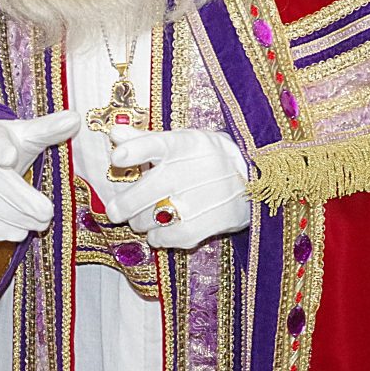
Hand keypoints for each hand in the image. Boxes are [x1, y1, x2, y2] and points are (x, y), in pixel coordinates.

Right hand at [0, 109, 79, 242]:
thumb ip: (49, 129)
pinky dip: (6, 231)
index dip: (0, 149)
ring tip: (39, 221)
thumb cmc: (3, 147)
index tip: (9, 156)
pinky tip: (20, 228)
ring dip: (23, 220)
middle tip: (48, 212)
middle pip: (3, 186)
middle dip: (30, 204)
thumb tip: (75, 119)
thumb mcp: (24, 134)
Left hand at [103, 124, 250, 250]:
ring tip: (142, 218)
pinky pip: (171, 236)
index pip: (158, 143)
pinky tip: (157, 233)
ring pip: (155, 216)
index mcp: (187, 143)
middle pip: (150, 189)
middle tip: (116, 211)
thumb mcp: (182, 142)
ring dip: (141, 221)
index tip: (116, 159)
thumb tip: (115, 133)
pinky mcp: (212, 222)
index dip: (136, 151)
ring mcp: (205, 197)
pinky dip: (158, 237)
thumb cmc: (206, 158)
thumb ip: (145, 140)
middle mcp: (196, 167)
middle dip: (125, 204)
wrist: (254, 179)